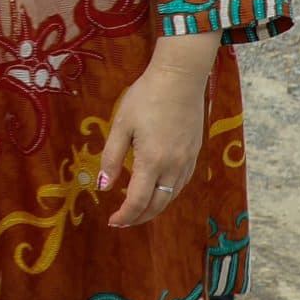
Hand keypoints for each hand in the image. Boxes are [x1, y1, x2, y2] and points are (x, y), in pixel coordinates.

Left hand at [99, 59, 209, 227]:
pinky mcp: (195, 153)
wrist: (180, 78)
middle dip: (139, 217)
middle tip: (123, 221)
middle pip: (158, 204)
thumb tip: (104, 186)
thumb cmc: (146, 97)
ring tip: (138, 209)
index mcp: (152, 160)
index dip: (125, 215)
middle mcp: (174, 166)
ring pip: (172, 195)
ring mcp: (188, 160)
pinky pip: (181, 183)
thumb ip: (112, 157)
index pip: (138, 201)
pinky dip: (168, 193)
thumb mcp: (121, 125)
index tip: (113, 221)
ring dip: (154, 207)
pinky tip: (158, 190)